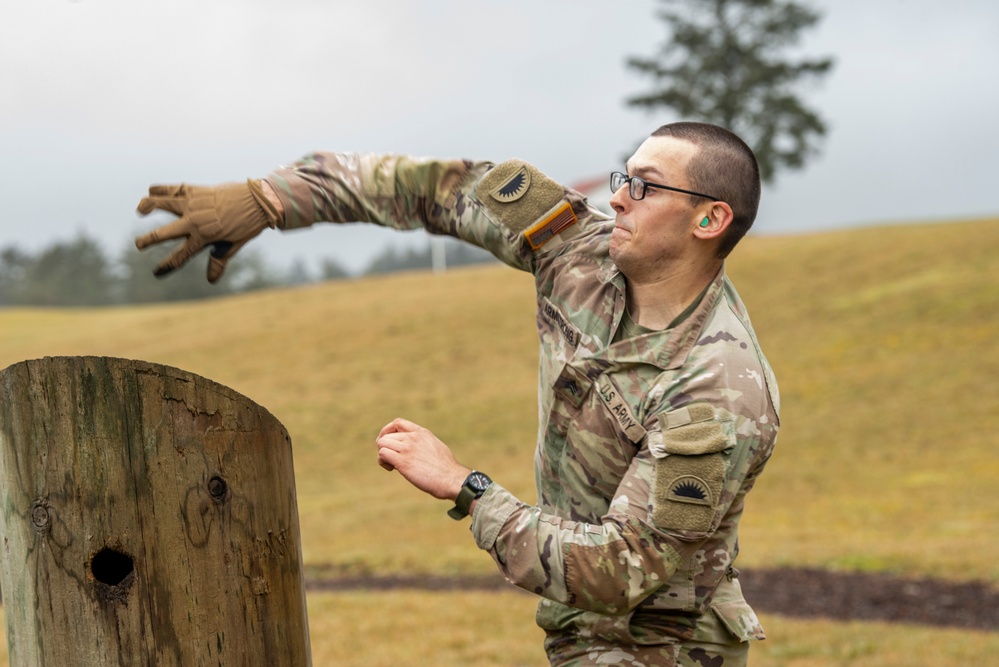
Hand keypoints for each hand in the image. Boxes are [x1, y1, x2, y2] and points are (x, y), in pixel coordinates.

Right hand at [135, 179, 280, 282]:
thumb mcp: (233, 245)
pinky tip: (151, 190)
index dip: (167, 266)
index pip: (180, 257)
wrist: (259, 201)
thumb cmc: (248, 225)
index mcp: (204, 238)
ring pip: (163, 204)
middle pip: (165, 233)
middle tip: (139, 244)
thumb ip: (219, 260)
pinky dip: (161, 189)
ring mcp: (194, 205)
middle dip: (149, 240)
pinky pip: (175, 188)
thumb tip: (211, 279)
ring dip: (148, 206)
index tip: (156, 273)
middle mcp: (195, 222)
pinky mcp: (196, 191)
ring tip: (140, 210)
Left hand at [375, 418, 469, 500]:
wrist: (451, 478)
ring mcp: (407, 448)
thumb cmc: (446, 468)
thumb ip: (424, 444)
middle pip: (386, 435)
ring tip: (391, 465)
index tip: (390, 443)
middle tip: (391, 459)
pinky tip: (392, 469)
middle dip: (385, 447)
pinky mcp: (403, 461)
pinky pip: (382, 454)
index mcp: (422, 433)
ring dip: (382, 454)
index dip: (388, 431)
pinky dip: (382, 462)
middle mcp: (413, 438)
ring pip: (381, 443)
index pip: (398, 422)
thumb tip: (417, 450)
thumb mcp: (436, 447)